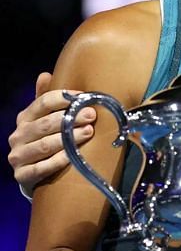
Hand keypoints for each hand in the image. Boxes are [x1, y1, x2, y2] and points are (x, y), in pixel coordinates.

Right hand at [7, 72, 96, 192]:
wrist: (33, 174)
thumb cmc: (44, 140)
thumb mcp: (43, 118)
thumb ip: (45, 99)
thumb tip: (45, 74)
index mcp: (24, 118)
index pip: (42, 102)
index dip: (64, 98)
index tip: (86, 97)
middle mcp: (18, 136)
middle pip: (45, 124)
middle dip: (70, 118)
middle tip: (92, 114)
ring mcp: (18, 156)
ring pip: (45, 145)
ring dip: (68, 138)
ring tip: (89, 132)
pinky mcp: (22, 175)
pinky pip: (42, 167)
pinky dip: (58, 161)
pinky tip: (74, 155)